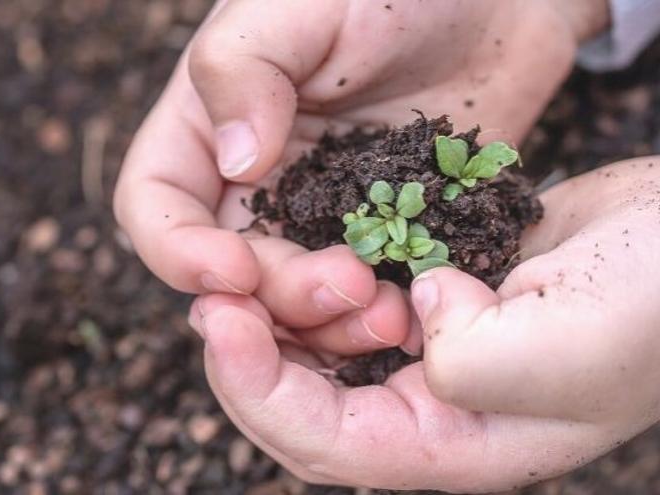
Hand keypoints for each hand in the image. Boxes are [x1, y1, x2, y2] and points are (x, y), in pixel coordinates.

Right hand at [115, 0, 604, 354]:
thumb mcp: (302, 4)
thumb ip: (244, 70)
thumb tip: (235, 164)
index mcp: (209, 126)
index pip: (155, 205)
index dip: (177, 251)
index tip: (232, 270)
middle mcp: (256, 181)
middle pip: (232, 271)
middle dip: (276, 295)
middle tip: (345, 285)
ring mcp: (322, 213)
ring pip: (296, 300)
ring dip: (329, 322)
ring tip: (387, 313)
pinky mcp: (384, 233)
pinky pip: (367, 293)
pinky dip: (381, 315)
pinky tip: (417, 310)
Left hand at [188, 157, 659, 492]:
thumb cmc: (653, 306)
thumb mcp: (568, 346)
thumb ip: (473, 359)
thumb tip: (416, 311)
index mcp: (456, 446)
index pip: (325, 442)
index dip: (258, 389)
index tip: (220, 321)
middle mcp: (432, 411)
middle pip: (304, 406)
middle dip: (249, 356)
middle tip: (211, 295)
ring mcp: (429, 355)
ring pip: (319, 355)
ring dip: (278, 317)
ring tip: (246, 271)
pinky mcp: (432, 302)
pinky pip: (350, 305)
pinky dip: (317, 284)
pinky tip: (298, 252)